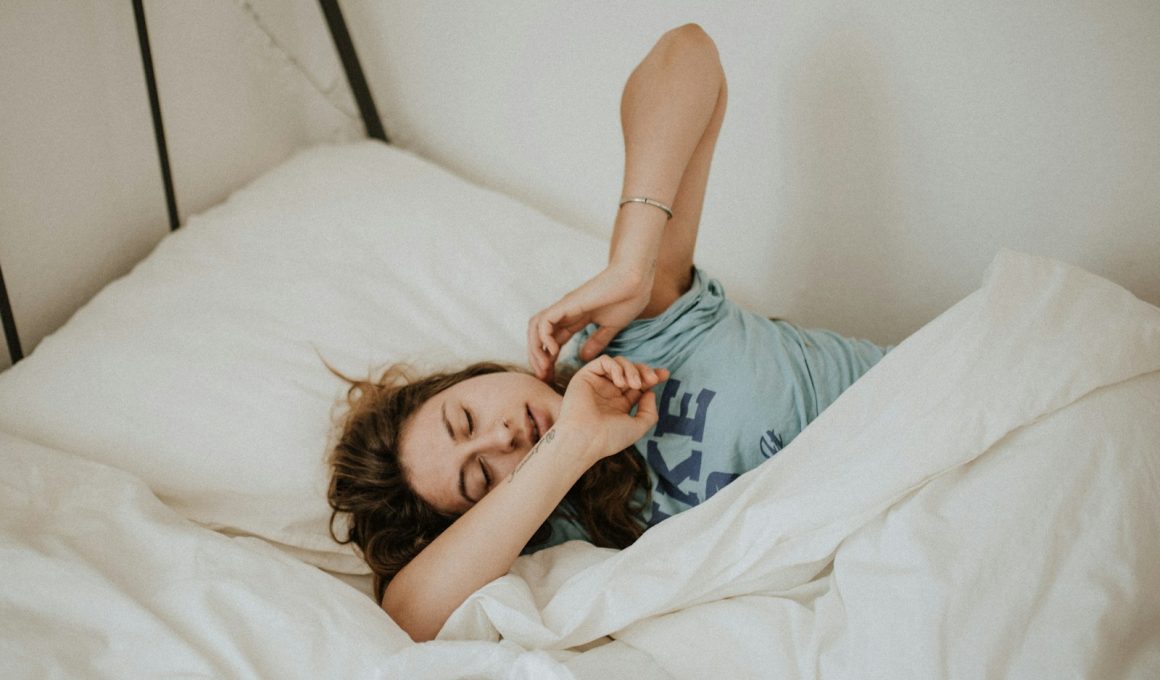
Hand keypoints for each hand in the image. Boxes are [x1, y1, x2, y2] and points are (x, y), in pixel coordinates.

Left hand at [528, 263, 652, 380]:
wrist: (636, 282)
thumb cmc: (627, 299)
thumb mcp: (610, 327)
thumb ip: (597, 341)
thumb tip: (583, 356)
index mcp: (575, 318)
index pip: (554, 341)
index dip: (549, 360)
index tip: (551, 377)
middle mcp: (566, 313)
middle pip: (539, 335)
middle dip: (538, 357)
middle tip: (544, 377)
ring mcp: (565, 308)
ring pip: (536, 327)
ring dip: (536, 349)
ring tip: (544, 367)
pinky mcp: (567, 304)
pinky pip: (544, 321)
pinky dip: (543, 337)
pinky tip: (553, 350)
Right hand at [557, 355, 668, 460]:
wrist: (585, 440)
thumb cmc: (609, 438)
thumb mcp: (638, 427)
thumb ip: (649, 411)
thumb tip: (650, 392)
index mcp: (620, 404)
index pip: (638, 384)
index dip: (652, 376)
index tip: (665, 375)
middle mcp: (608, 392)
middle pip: (631, 370)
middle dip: (644, 371)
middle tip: (653, 379)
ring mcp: (597, 383)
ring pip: (619, 363)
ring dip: (631, 370)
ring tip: (634, 385)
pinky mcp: (585, 376)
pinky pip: (604, 361)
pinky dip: (616, 367)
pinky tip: (620, 382)